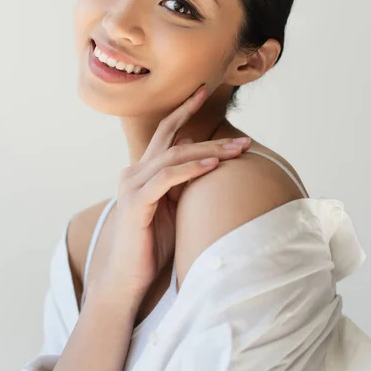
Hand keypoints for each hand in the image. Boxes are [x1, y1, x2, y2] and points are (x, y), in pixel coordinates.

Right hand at [96, 84, 250, 302]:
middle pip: (172, 139)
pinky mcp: (136, 203)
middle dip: (210, 134)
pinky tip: (211, 166)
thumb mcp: (173, 206)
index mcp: (144, 171)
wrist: (127, 278)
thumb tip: (199, 153)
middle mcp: (135, 172)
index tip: (204, 91)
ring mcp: (133, 185)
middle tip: (243, 138)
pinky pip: (166, 178)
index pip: (165, 133)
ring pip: (173, 156)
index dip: (184, 110)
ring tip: (237, 151)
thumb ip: (182, 181)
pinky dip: (190, 169)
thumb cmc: (152, 244)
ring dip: (209, 151)